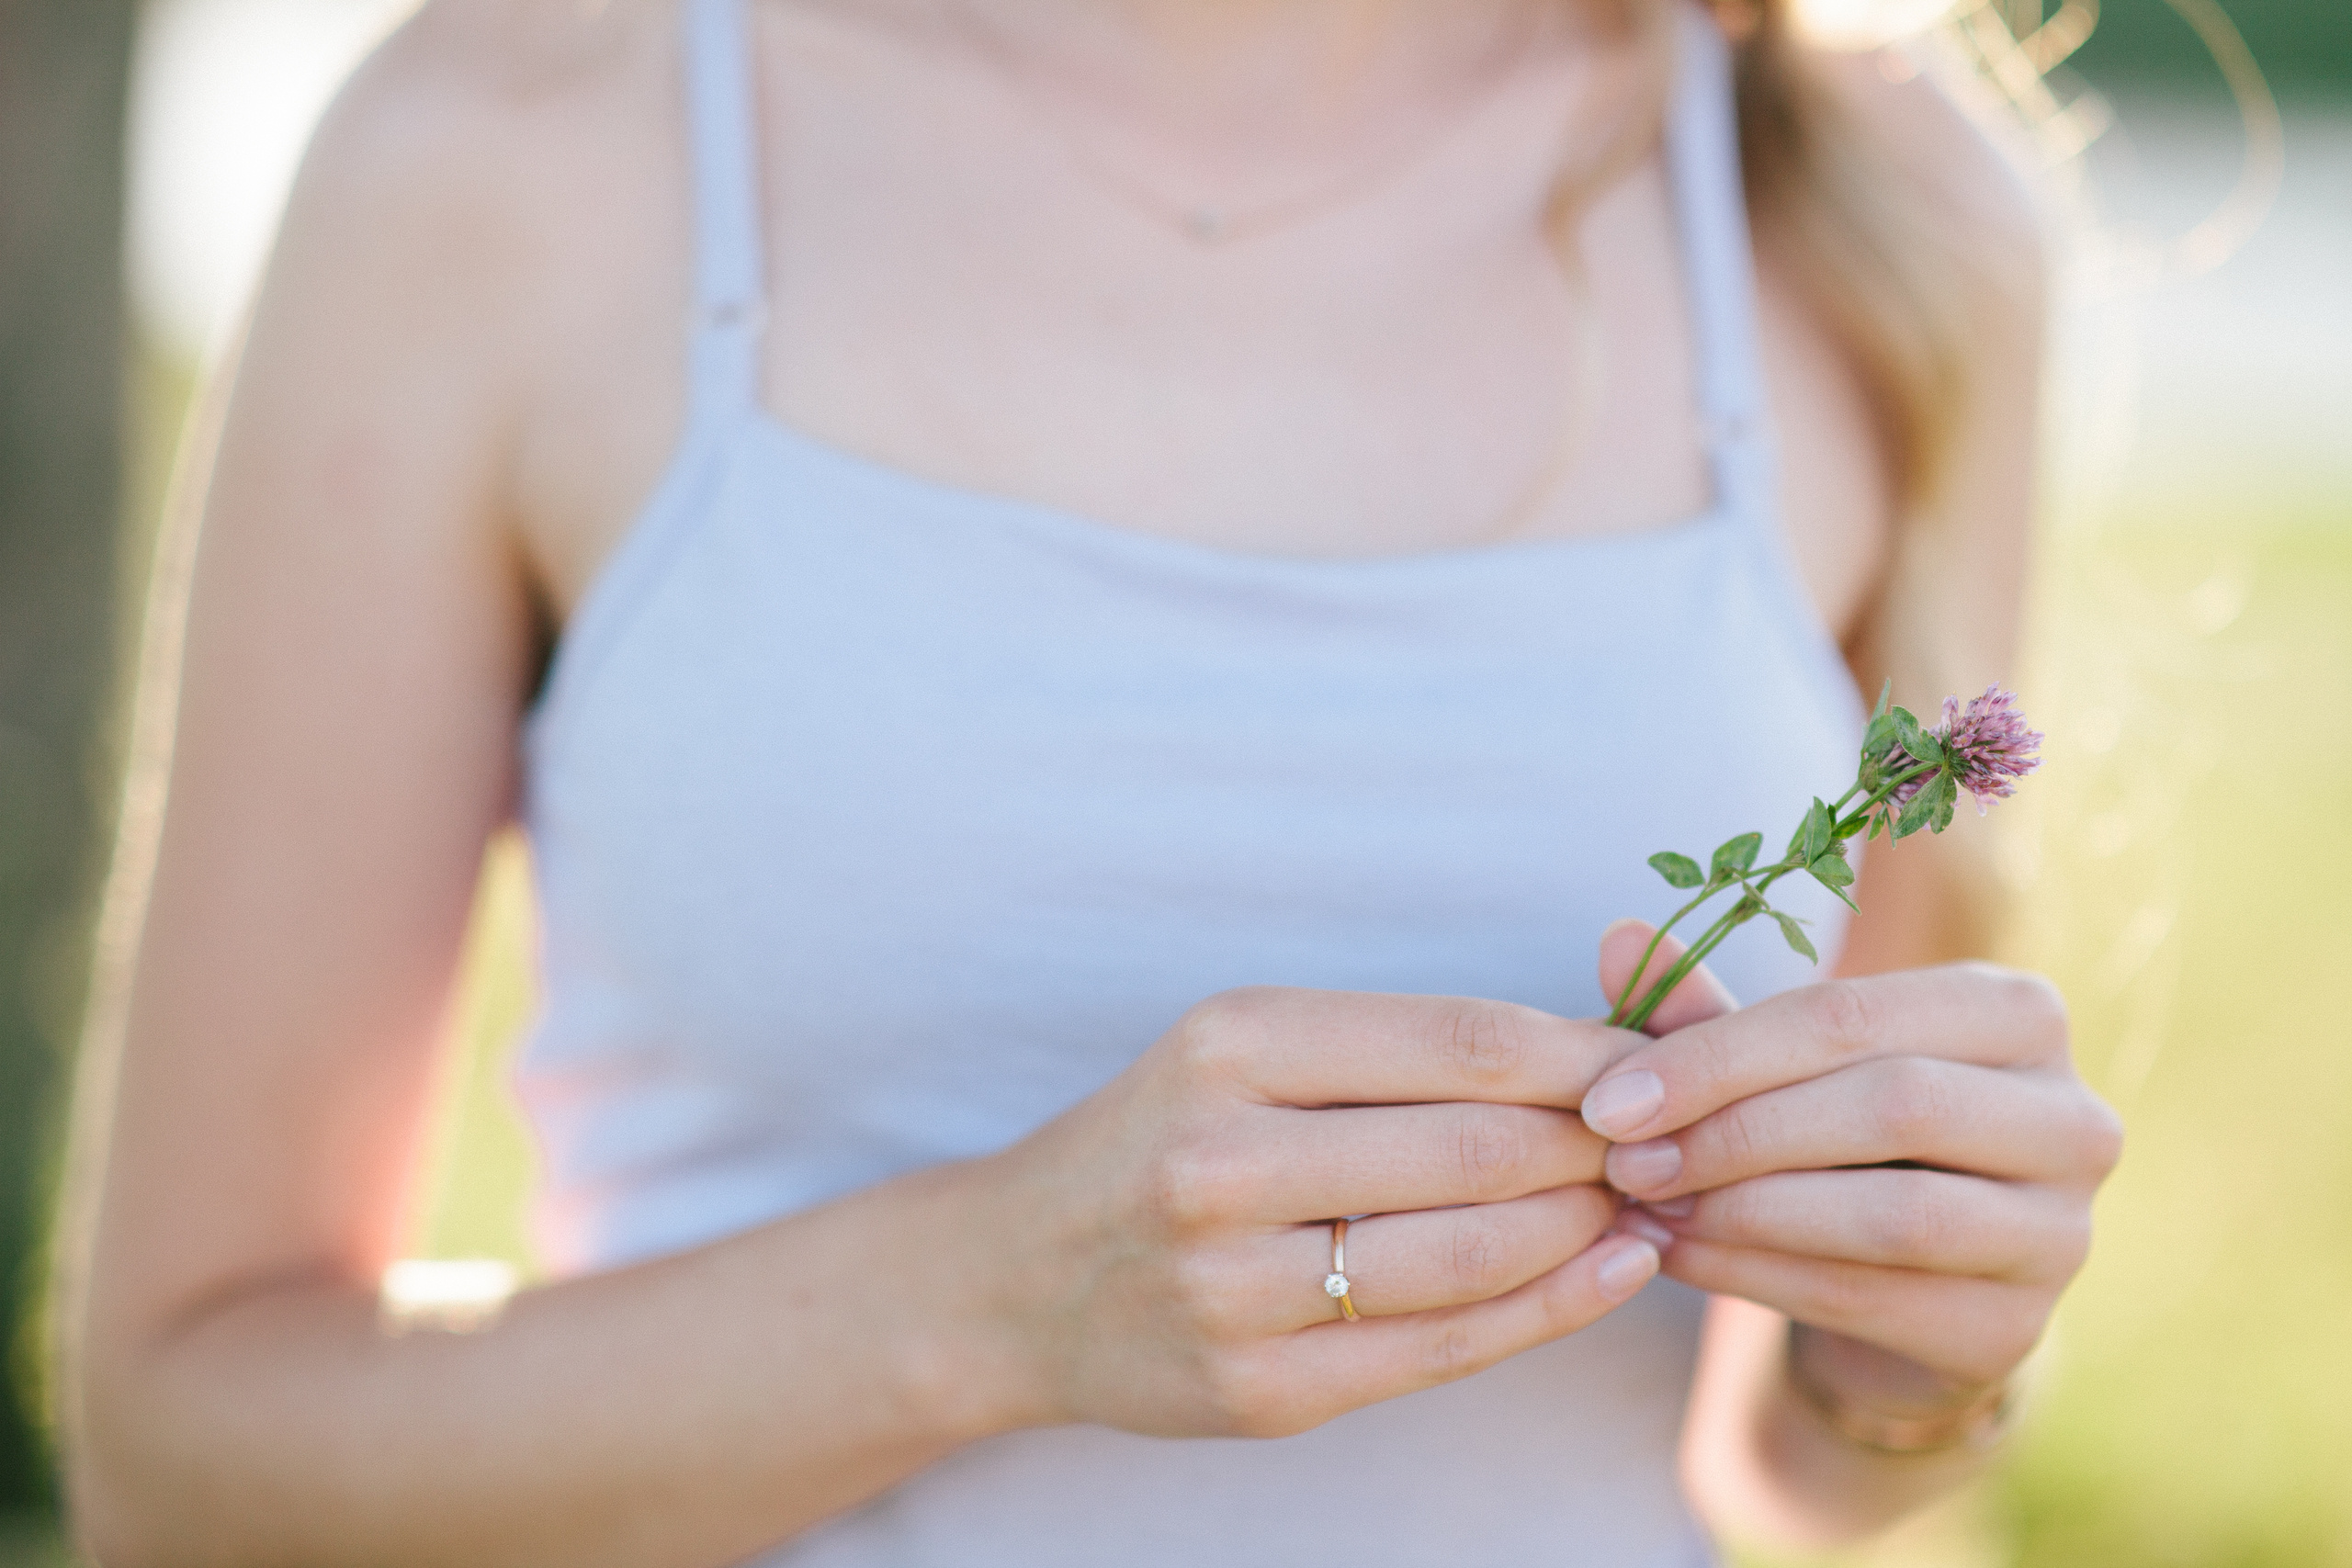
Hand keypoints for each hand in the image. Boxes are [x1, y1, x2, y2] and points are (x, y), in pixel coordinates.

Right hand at [968, 987, 1661, 1439]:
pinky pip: (1445, 1348)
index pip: (1462, 1044)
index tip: (1654, 1063)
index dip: (1586, 1057)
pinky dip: (1551, 1309)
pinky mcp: (1261, 1389)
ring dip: (1591, 1228)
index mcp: (1231, 1046)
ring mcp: (1236, 1287)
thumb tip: (1594, 1054)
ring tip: (1643, 1201)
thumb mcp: (1246, 1053)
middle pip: (1483, 1150)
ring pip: (1475, 1254)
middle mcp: (1223, 1160)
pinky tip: (1609, 1273)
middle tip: (1667, 1140)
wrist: (1015, 1278)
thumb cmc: (1163, 1139)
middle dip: (1603, 1147)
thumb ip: (1401, 1053)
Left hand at [1582, 924, 2121, 1402]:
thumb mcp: (1775, 1067)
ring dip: (1746, 1212)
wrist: (1901, 1288)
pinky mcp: (2016, 1329)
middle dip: (1736, 1132)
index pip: (1852, 1015)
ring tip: (1645, 1210)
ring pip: (1894, 1213)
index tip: (1611, 1098)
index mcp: (2017, 1013)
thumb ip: (1702, 1009)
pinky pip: (1875, 1297)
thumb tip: (1617, 937)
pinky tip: (1676, 1260)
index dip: (1719, 1055)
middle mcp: (2071, 1115)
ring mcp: (2060, 1232)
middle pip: (1889, 1104)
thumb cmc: (1834, 1139)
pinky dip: (1758, 1276)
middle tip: (1625, 1161)